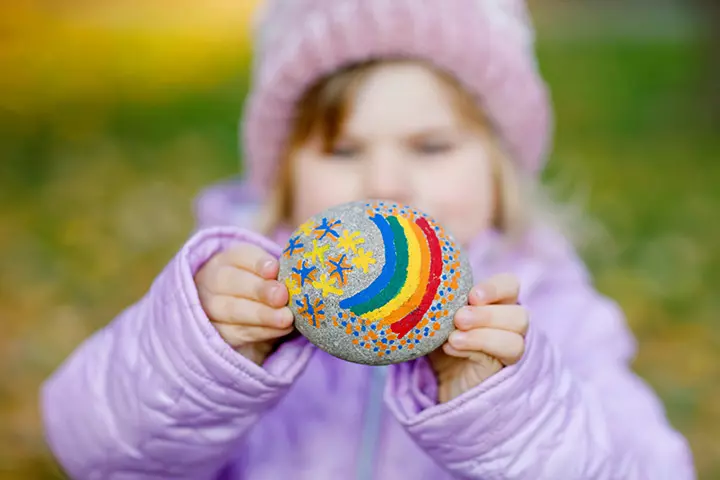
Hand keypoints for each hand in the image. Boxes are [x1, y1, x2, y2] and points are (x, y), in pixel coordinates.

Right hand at [195, 243, 294, 364]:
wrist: (238, 310)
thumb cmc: (260, 284)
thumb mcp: (265, 271)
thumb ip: (277, 271)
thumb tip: (298, 272)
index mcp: (227, 260)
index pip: (240, 256)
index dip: (257, 263)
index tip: (274, 269)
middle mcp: (213, 282)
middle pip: (233, 283)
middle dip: (260, 290)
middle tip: (282, 296)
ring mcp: (212, 308)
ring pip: (234, 311)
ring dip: (264, 315)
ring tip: (287, 318)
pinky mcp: (220, 333)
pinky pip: (240, 333)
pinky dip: (264, 331)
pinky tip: (282, 329)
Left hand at [429, 274, 527, 402]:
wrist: (436, 378)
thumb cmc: (440, 338)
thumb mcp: (438, 315)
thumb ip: (443, 300)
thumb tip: (426, 284)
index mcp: (496, 303)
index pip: (510, 286)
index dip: (496, 288)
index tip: (472, 296)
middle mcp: (509, 326)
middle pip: (520, 315)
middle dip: (488, 315)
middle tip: (459, 318)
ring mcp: (507, 351)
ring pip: (515, 340)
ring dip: (483, 335)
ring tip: (453, 337)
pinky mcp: (500, 371)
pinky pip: (498, 359)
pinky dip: (473, 349)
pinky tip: (450, 348)